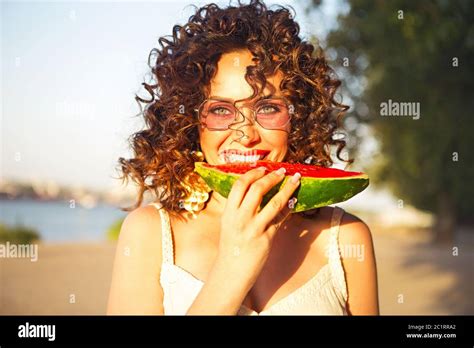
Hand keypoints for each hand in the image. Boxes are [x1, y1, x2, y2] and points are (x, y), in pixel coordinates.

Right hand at [215, 166, 300, 286]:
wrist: (232, 271)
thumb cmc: (231, 246)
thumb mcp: (228, 223)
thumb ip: (238, 208)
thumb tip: (255, 188)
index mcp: (229, 213)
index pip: (239, 185)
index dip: (252, 173)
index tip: (262, 168)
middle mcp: (240, 218)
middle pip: (258, 189)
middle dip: (272, 177)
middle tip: (282, 171)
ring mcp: (254, 228)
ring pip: (274, 202)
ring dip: (287, 188)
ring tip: (295, 180)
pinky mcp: (267, 238)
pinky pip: (281, 218)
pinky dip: (288, 208)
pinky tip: (293, 201)